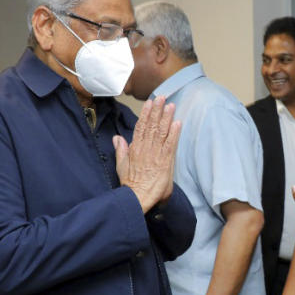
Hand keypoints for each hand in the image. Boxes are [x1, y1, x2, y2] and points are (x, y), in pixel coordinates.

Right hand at [114, 96, 181, 212]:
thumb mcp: (121, 165)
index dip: (146, 114)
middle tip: (161, 97)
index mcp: (135, 148)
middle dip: (157, 110)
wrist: (137, 197)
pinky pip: (170, 144)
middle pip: (152, 125)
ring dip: (166, 117)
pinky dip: (174, 133)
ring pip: (161, 132)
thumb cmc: (130, 184)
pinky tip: (178, 123)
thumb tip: (117, 138)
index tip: (150, 103)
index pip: (141, 127)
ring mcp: (156, 153)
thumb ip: (120, 150)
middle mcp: (145, 148)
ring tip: (170, 105)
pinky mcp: (165, 161)